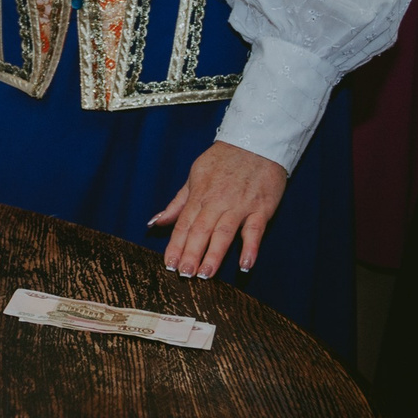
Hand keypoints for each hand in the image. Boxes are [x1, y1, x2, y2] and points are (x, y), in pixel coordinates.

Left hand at [149, 139, 288, 277]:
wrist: (256, 141)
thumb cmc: (223, 160)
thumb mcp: (194, 176)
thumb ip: (177, 203)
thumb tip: (155, 222)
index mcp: (199, 196)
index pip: (183, 225)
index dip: (175, 246)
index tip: (168, 265)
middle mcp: (217, 202)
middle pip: (200, 231)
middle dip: (190, 254)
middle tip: (184, 275)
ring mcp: (239, 206)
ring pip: (223, 233)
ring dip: (214, 255)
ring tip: (205, 275)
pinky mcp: (261, 208)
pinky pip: (255, 230)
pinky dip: (250, 247)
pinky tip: (244, 264)